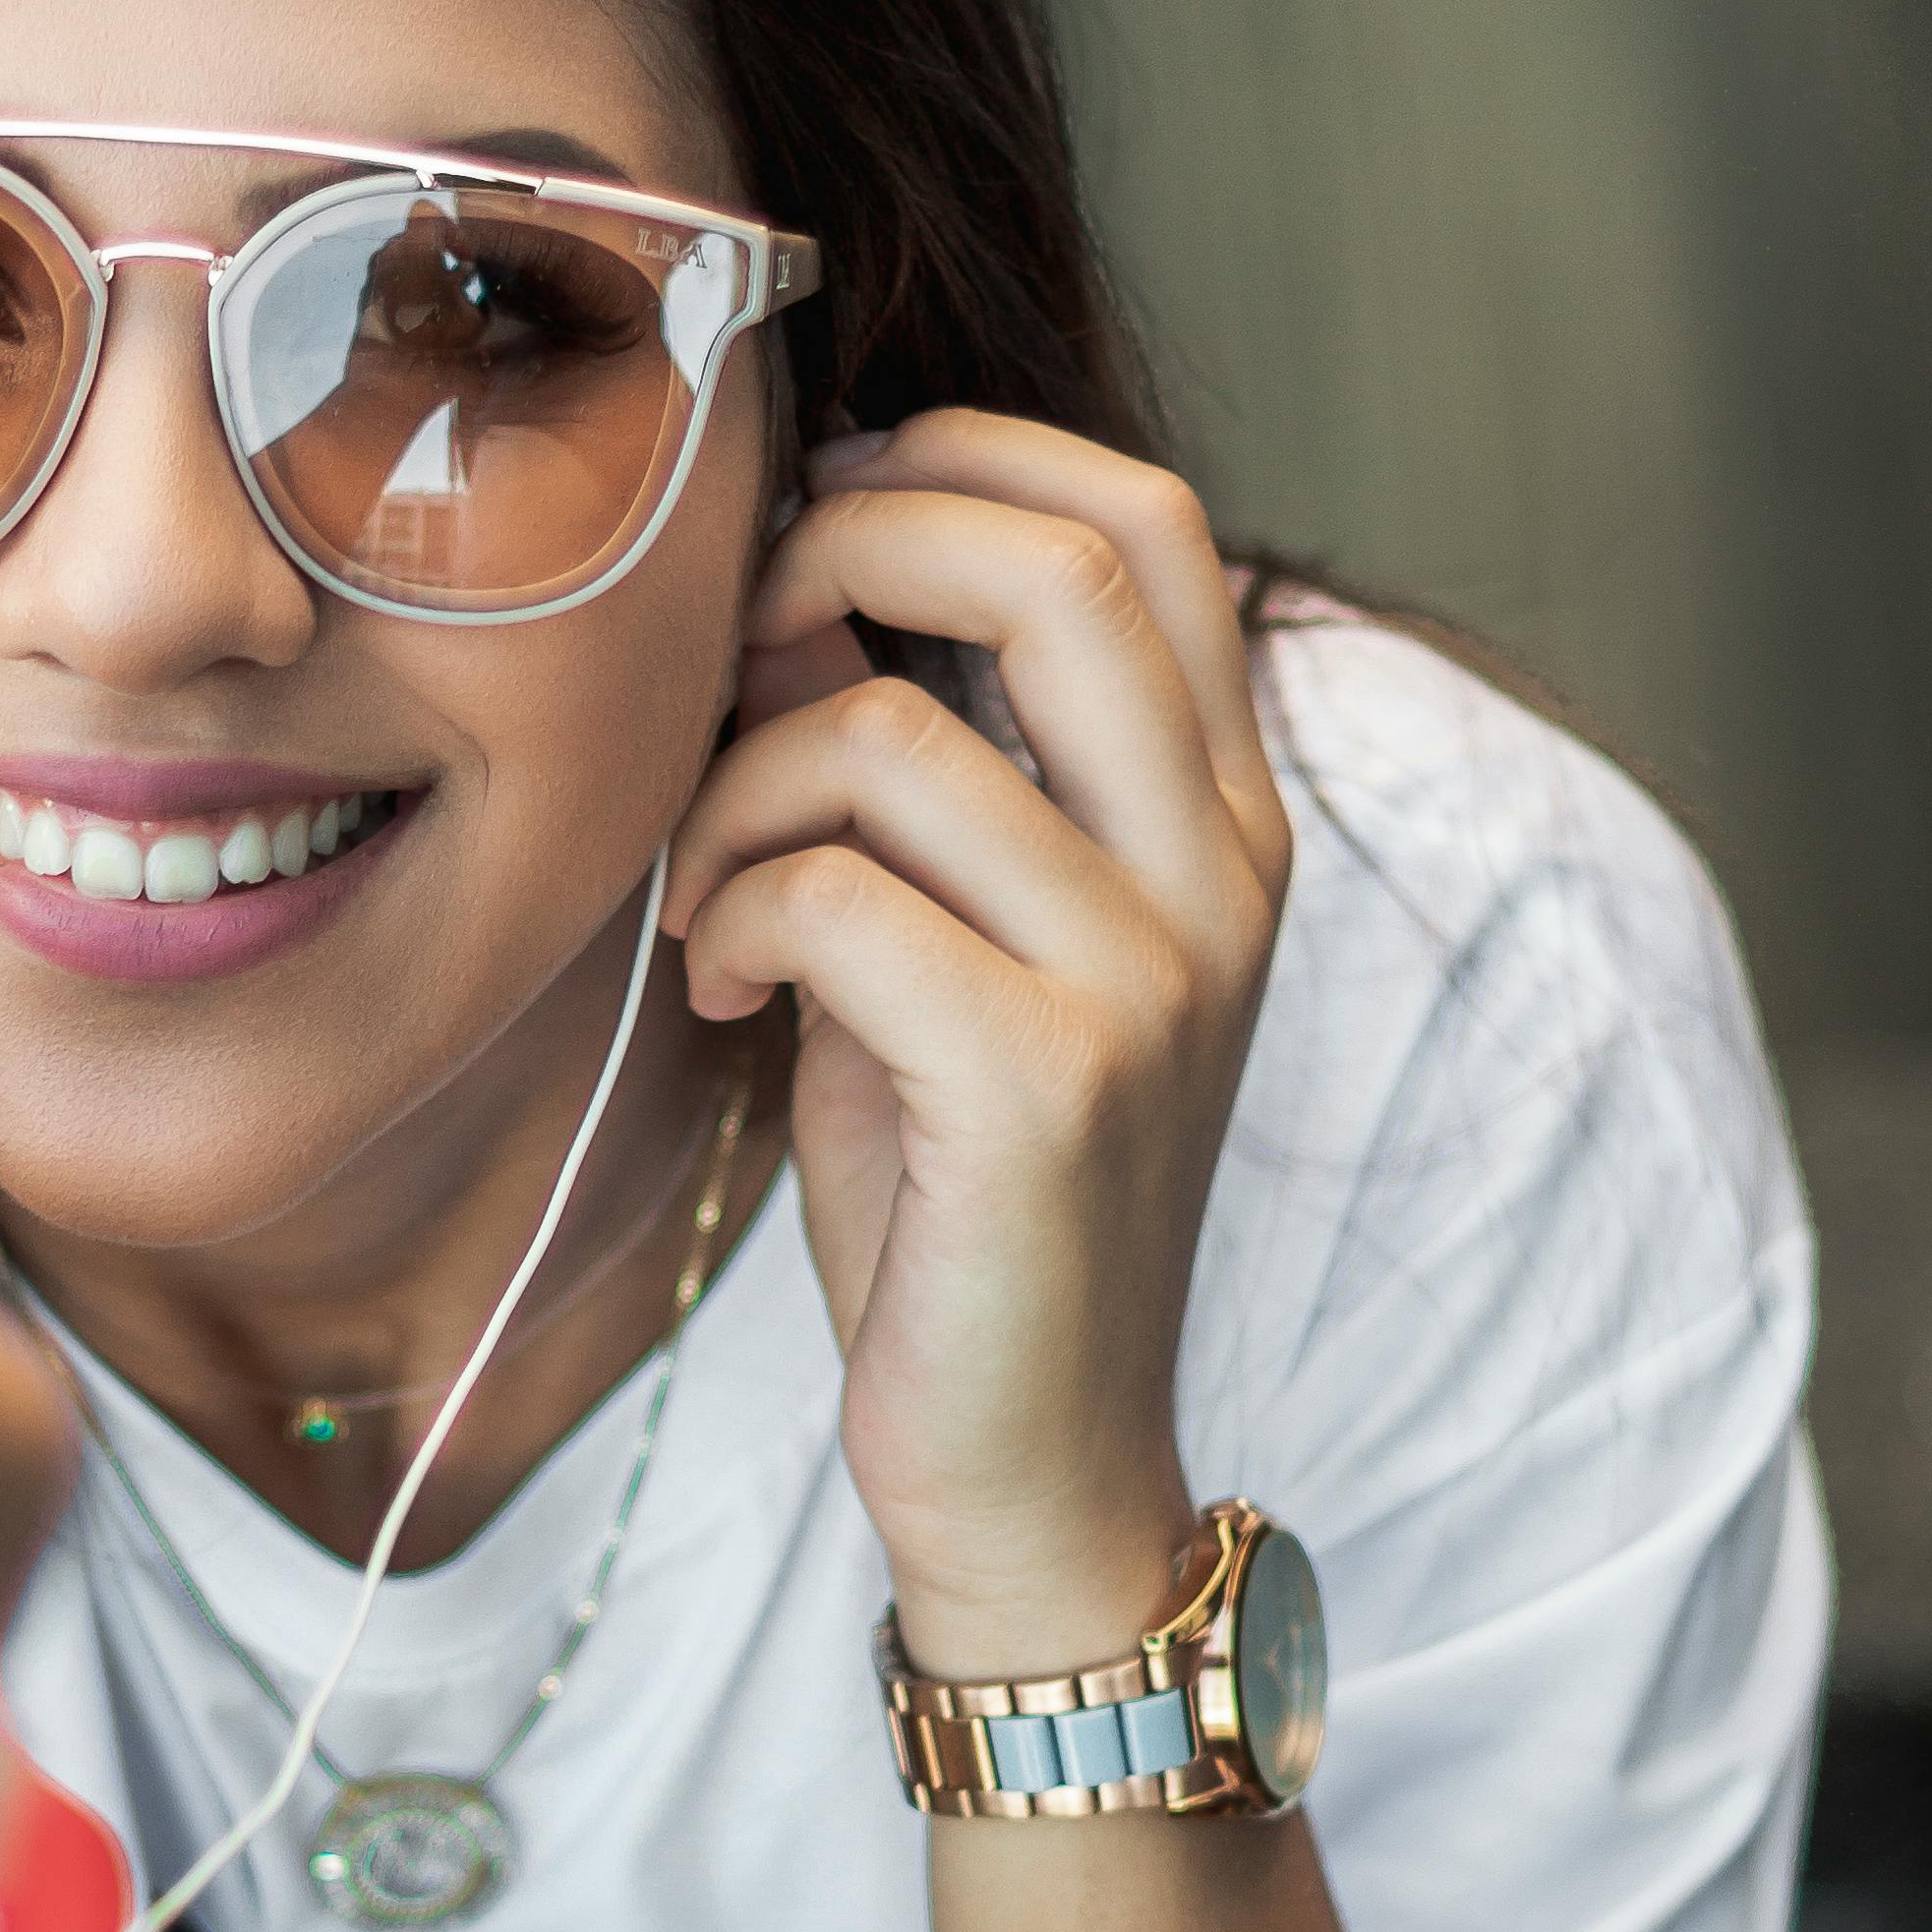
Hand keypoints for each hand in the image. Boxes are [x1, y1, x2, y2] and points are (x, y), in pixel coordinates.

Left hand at [661, 416, 1288, 1670]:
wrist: (1034, 1465)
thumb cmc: (961, 1206)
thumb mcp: (936, 943)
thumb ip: (901, 769)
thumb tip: (796, 573)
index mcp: (1222, 820)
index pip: (1146, 520)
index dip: (961, 466)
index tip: (814, 525)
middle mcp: (1224, 875)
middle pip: (1058, 560)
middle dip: (846, 550)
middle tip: (734, 649)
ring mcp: (1155, 976)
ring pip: (895, 737)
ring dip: (737, 792)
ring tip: (707, 899)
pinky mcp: (1051, 1082)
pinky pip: (836, 898)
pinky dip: (732, 918)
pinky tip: (723, 1001)